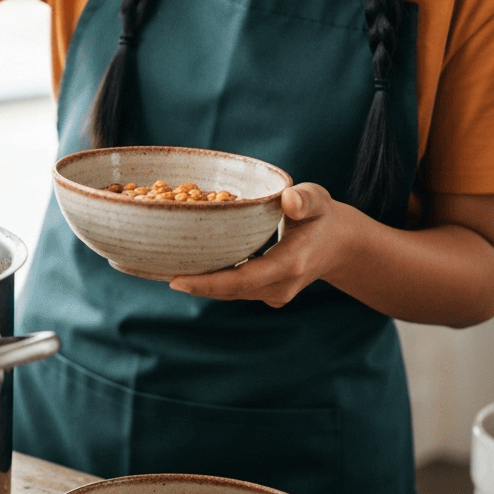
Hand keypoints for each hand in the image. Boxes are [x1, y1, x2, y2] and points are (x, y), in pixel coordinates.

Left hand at [168, 183, 345, 307]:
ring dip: (198, 283)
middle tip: (154, 270)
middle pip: (228, 290)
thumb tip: (289, 200)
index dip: (208, 282)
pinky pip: (232, 289)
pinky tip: (185, 267)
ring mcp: (272, 293)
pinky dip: (210, 280)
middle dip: (193, 283)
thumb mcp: (318, 200)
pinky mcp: (264, 291)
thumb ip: (305, 200)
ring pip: (228, 292)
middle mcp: (278, 286)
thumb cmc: (321, 216)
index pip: (242, 280)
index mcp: (289, 265)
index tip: (176, 281)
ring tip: (161, 268)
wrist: (338, 244)